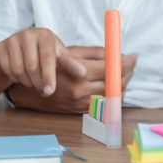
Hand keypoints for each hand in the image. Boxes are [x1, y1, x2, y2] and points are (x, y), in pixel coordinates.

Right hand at [0, 28, 65, 95]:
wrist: (20, 48)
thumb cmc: (45, 53)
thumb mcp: (58, 56)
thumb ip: (70, 64)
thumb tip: (83, 73)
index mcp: (45, 35)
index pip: (47, 58)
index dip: (49, 76)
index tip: (49, 91)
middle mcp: (28, 34)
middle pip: (32, 66)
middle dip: (38, 83)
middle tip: (44, 91)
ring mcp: (12, 39)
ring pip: (19, 70)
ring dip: (27, 82)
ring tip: (34, 83)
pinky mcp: (0, 47)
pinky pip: (7, 70)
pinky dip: (15, 78)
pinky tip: (21, 77)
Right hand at [10, 50, 135, 113]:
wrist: (30, 90)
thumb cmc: (50, 65)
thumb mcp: (69, 53)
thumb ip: (94, 53)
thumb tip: (115, 52)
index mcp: (79, 74)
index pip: (112, 68)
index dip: (125, 62)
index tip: (132, 56)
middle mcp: (82, 91)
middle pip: (116, 83)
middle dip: (128, 72)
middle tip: (132, 62)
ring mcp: (82, 103)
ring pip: (113, 94)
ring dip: (123, 82)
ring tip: (126, 71)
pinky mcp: (81, 111)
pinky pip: (106, 103)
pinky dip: (114, 93)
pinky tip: (116, 83)